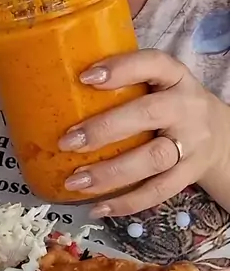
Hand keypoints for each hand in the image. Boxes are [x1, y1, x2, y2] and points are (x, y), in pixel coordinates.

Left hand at [59, 49, 229, 217]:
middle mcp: (186, 107)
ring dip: (111, 172)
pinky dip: (127, 202)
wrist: (220, 135)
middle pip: (148, 115)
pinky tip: (98, 207)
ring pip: (153, 159)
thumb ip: (125, 82)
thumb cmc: (170, 104)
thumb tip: (58, 85)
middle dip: (104, 129)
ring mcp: (191, 143)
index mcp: (174, 76)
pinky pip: (159, 192)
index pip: (153, 63)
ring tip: (75, 181)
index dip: (122, 69)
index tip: (85, 77)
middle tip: (67, 141)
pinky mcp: (190, 174)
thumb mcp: (158, 83)